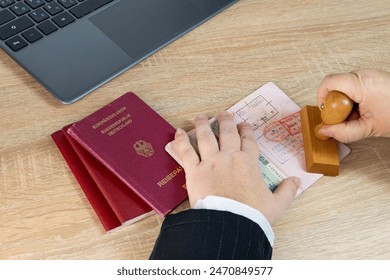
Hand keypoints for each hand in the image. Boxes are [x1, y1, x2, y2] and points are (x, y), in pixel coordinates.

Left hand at [171, 112, 299, 224]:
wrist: (230, 223)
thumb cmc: (252, 215)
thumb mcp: (276, 205)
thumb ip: (287, 191)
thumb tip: (297, 181)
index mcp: (249, 163)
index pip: (248, 141)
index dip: (247, 131)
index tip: (245, 125)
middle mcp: (229, 157)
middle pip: (228, 133)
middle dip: (226, 121)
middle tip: (224, 114)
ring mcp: (211, 162)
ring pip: (206, 137)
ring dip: (203, 125)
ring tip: (201, 117)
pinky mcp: (194, 171)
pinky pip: (186, 151)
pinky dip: (181, 140)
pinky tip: (178, 131)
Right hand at [317, 68, 389, 141]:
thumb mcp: (368, 128)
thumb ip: (342, 132)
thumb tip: (324, 131)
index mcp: (361, 83)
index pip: (328, 82)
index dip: (321, 98)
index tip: (325, 113)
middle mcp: (364, 74)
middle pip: (334, 86)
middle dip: (334, 105)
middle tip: (343, 119)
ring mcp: (369, 75)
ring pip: (343, 88)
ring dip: (344, 104)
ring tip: (357, 116)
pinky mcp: (373, 79)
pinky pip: (353, 87)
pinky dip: (353, 101)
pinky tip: (363, 111)